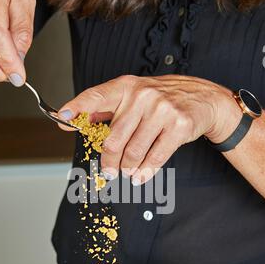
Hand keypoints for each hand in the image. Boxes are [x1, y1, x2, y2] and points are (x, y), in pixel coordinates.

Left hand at [58, 75, 241, 183]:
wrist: (202, 99)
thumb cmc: (161, 100)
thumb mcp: (133, 96)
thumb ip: (103, 109)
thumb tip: (70, 120)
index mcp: (126, 87)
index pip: (96, 96)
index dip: (78, 107)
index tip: (62, 117)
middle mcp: (142, 96)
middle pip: (114, 140)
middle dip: (109, 162)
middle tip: (109, 171)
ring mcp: (162, 110)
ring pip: (133, 153)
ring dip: (127, 169)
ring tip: (127, 172)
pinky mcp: (178, 126)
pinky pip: (155, 157)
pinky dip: (145, 172)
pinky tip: (140, 176)